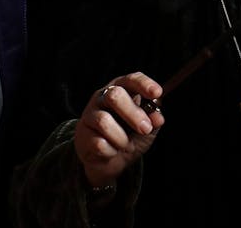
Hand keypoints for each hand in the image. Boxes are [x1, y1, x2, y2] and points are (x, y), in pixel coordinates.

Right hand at [74, 73, 164, 188]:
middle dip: (133, 113)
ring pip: (104, 122)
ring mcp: (90, 114)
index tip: (157, 93)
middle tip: (146, 129)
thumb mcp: (147, 128)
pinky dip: (111, 151)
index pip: (131, 80)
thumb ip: (153, 120)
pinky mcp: (82, 134)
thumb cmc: (130, 135)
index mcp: (121, 89)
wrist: (110, 160)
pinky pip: (98, 142)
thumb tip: (158, 117)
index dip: (144, 84)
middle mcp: (103, 97)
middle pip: (114, 96)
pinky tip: (111, 150)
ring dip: (121, 138)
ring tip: (126, 144)